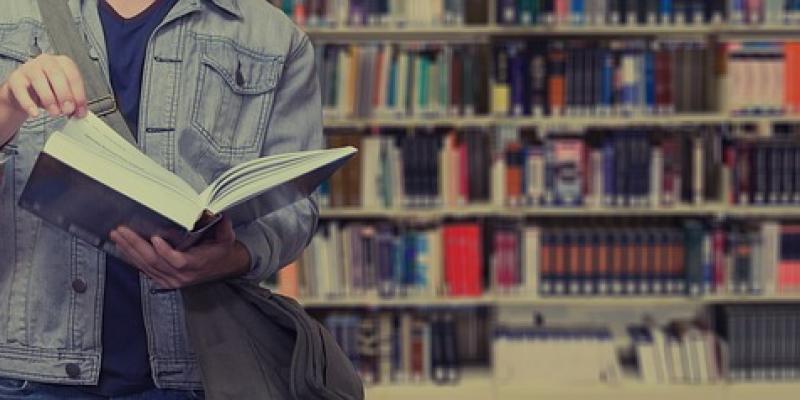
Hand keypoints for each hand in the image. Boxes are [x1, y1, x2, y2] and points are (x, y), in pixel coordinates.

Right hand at [0, 54, 86, 118]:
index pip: (73, 76)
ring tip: (54, 113)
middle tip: (67, 110)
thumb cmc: (48, 91)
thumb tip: (80, 112)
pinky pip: (21, 90)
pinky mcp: (15, 78)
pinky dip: (28, 103)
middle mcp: (46, 61)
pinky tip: (35, 113)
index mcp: (63, 63)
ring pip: (39, 80)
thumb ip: (73, 102)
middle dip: (64, 95)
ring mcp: (29, 68)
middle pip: (56, 74)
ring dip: (49, 99)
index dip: (79, 94)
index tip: (80, 110)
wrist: (24, 94)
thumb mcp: (63, 95)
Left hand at [109, 216, 251, 288]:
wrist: (223, 266)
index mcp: (197, 264)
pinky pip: (144, 270)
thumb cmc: (221, 251)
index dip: (165, 252)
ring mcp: (171, 279)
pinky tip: (122, 248)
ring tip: (117, 236)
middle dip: (136, 245)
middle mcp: (182, 275)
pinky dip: (132, 259)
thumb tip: (218, 214)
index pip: (178, 261)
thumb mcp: (227, 238)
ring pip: (146, 266)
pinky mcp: (164, 280)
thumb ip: (223, 227)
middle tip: (123, 231)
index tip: (155, 238)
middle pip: (155, 262)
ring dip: (129, 250)